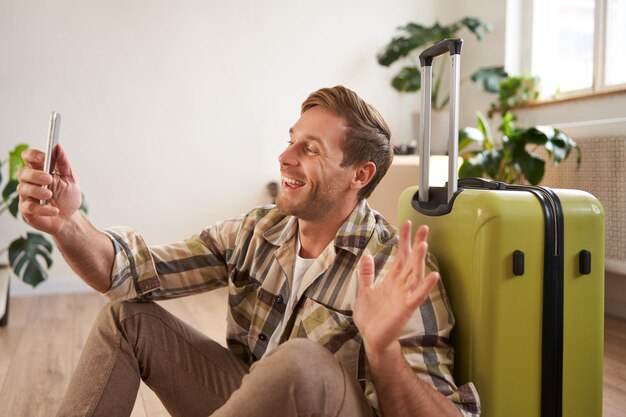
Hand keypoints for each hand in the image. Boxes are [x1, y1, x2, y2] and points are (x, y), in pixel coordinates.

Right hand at [16, 144, 81, 235]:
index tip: (44, 157)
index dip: (33, 155)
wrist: (69, 218)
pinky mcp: (27, 211)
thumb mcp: (70, 178)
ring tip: (49, 194)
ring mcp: (27, 196)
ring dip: (37, 191)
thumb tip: (58, 146)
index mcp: (40, 170)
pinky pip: (28, 207)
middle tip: (48, 178)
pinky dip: (42, 209)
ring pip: (23, 189)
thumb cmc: (67, 197)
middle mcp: (30, 182)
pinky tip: (54, 210)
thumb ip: (63, 163)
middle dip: (34, 174)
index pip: (28, 157)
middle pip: (22, 172)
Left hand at [354, 221, 438, 359]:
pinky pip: (417, 296)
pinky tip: (432, 275)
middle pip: (410, 261)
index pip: (400, 255)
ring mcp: (404, 296)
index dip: (404, 240)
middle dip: (416, 244)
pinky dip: (425, 286)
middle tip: (423, 227)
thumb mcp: (364, 291)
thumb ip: (367, 274)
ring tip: (424, 244)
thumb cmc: (371, 317)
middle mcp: (400, 285)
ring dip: (420, 260)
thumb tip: (367, 255)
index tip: (407, 223)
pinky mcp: (406, 308)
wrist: (371, 339)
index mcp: (391, 280)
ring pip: (414, 274)